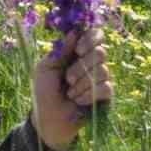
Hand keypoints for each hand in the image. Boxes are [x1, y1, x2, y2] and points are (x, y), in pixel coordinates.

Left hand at [30, 26, 110, 150]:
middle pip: (101, 52)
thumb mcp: (45, 68)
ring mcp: (99, 79)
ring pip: (103, 71)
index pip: (95, 35)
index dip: (91, 39)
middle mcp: (91, 62)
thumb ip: (60, 50)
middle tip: (68, 79)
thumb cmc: (44, 91)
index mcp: (77, 52)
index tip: (78, 50)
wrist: (48, 118)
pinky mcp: (105, 96)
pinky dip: (90, 94)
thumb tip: (74, 32)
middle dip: (82, 67)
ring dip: (83, 83)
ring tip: (70, 93)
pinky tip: (78, 100)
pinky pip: (106, 88)